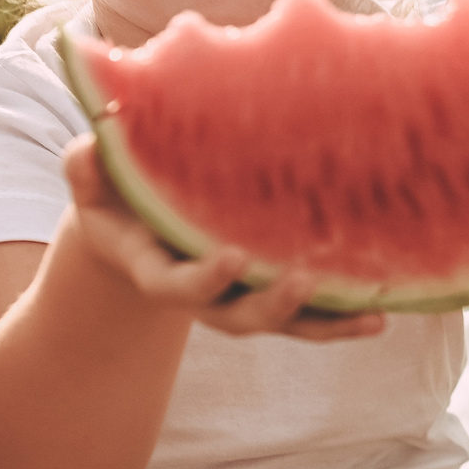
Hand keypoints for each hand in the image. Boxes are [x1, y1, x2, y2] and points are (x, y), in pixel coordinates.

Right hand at [59, 137, 383, 343]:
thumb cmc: (116, 193)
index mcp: (156, 268)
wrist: (138, 222)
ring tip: (370, 313)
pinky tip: (382, 314)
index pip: (177, 285)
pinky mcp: (271, 291)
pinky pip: (310, 316)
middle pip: (237, 316)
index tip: (231, 255)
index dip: (203, 279)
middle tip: (299, 280)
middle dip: (271, 305)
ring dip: (324, 321)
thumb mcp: (92, 176)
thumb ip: (87, 166)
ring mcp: (239, 297)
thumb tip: (92, 146)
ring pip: (283, 322)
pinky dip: (342, 320)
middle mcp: (203, 294)